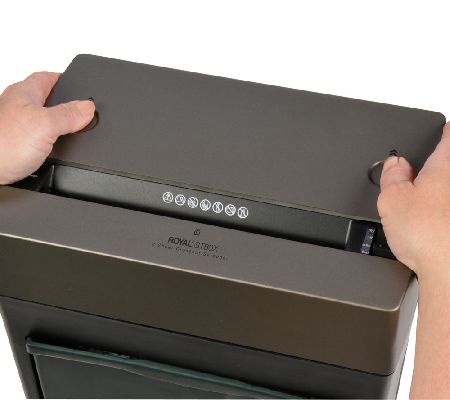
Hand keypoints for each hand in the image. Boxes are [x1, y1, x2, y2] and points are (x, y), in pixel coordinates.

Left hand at [0, 72, 94, 184]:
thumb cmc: (1, 144)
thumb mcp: (45, 125)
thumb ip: (68, 114)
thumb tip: (88, 107)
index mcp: (22, 93)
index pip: (46, 77)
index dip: (63, 78)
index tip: (77, 81)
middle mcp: (14, 107)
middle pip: (42, 98)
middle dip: (60, 102)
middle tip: (76, 107)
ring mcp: (11, 126)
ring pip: (38, 119)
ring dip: (53, 123)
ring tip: (67, 129)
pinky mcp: (11, 145)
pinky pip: (33, 138)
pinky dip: (45, 141)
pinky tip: (51, 148)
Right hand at [378, 122, 449, 278]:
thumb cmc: (429, 235)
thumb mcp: (392, 199)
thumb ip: (392, 176)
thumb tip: (393, 164)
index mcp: (444, 166)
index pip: (449, 136)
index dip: (443, 131)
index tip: (440, 130)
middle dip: (439, 167)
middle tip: (425, 171)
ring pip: (448, 190)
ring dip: (439, 193)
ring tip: (426, 201)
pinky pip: (447, 211)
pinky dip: (442, 213)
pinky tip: (434, 224)